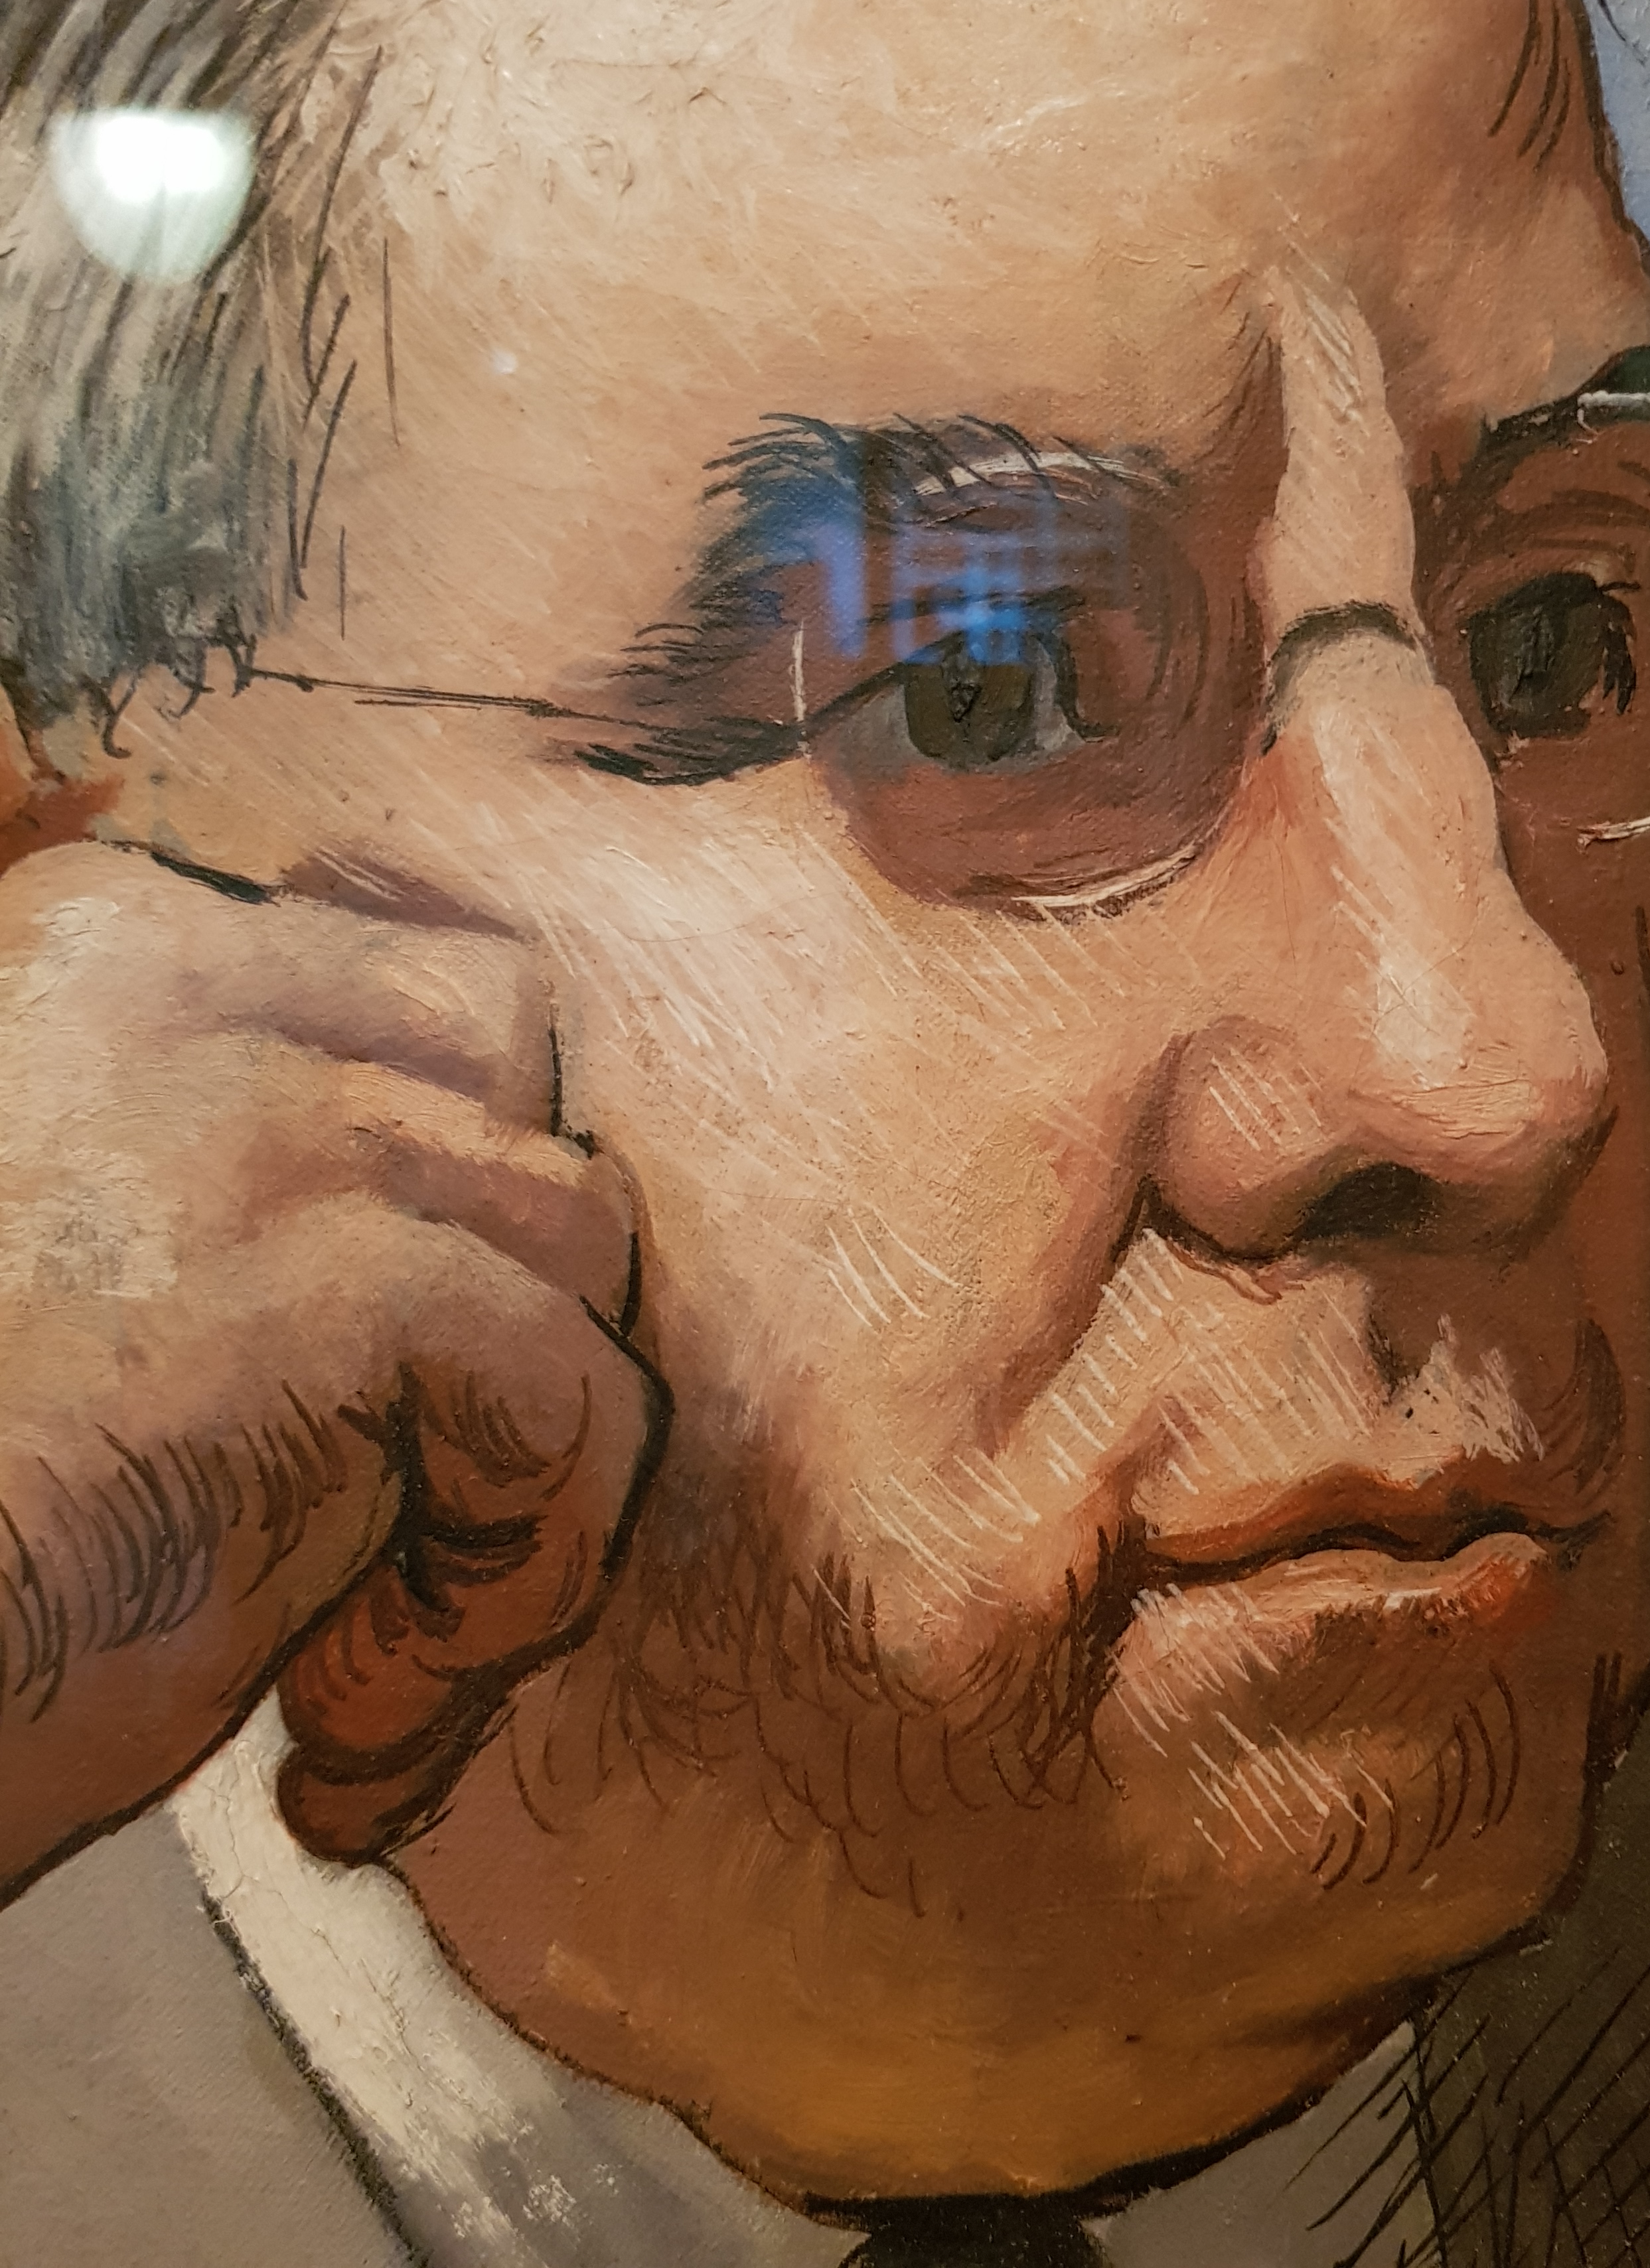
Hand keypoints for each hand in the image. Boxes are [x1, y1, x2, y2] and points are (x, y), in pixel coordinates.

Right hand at [0, 839, 666, 1899]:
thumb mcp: (65, 1280)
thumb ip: (230, 1190)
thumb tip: (498, 1188)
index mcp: (97, 950)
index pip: (408, 987)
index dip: (431, 1201)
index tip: (334, 1404)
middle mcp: (175, 983)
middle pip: (508, 1063)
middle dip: (499, 1278)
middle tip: (380, 1502)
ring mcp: (263, 1122)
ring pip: (572, 1231)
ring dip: (509, 1467)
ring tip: (343, 1657)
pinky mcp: (344, 1280)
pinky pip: (573, 1390)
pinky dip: (516, 1566)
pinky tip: (343, 1710)